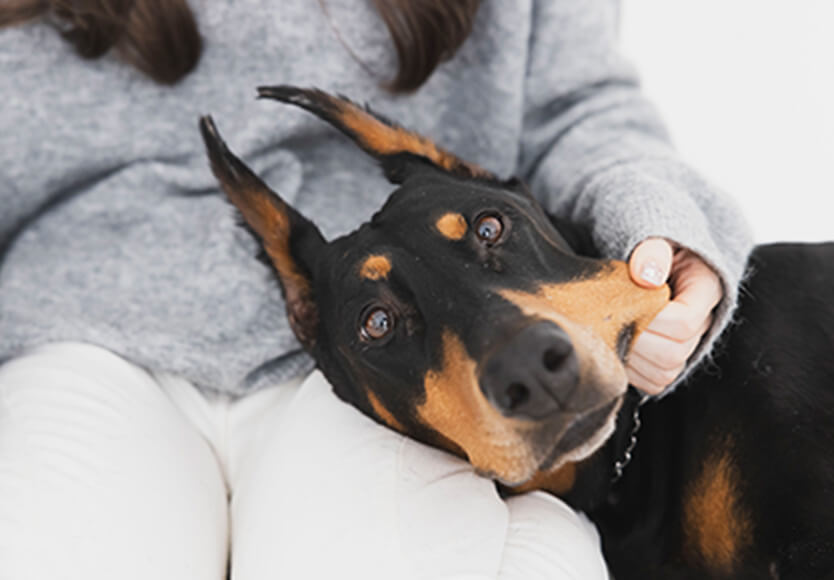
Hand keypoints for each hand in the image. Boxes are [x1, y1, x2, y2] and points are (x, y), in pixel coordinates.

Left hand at [626, 238, 722, 394]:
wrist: (659, 259)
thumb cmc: (656, 249)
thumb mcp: (657, 240)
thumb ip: (652, 252)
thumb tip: (646, 275)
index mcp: (706, 290)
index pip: (685, 322)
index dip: (652, 318)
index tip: (629, 302)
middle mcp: (703, 323)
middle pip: (673, 354)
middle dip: (636, 339)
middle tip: (613, 319)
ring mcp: (687, 346)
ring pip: (663, 372)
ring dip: (630, 357)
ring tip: (613, 332)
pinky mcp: (668, 362)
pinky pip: (652, 383)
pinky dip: (630, 371)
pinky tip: (617, 346)